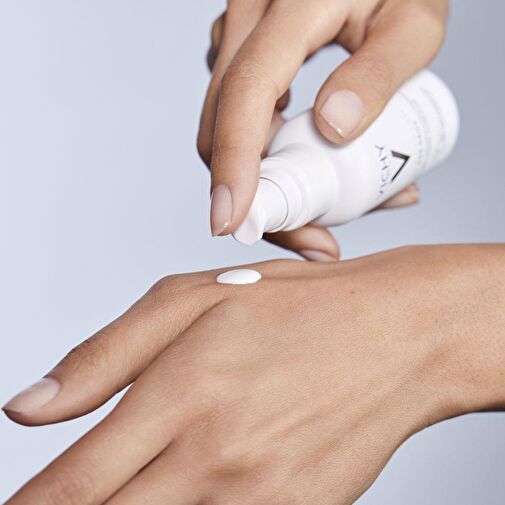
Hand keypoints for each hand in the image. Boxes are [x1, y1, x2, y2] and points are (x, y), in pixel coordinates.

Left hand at [5, 245, 504, 503]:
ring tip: (147, 475)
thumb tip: (29, 408)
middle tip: (71, 498)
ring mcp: (260, 500)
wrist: (395, 335)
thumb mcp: (194, 300)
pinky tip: (192, 484)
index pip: (71, 488)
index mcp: (182, 395)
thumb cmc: (295, 307)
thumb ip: (103, 357)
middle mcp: (215, 461)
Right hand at [198, 0, 447, 258]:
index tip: (234, 223)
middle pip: (224, 126)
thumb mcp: (413, 22)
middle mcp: (250, 18)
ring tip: (324, 206)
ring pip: (227, 126)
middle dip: (256, 194)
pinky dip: (267, 153)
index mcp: (290, 7)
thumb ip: (378, 72)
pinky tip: (308, 164)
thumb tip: (333, 129)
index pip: (246, 95)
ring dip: (265, 178)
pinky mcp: (245, 52)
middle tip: (313, 238)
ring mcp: (241, 34)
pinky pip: (240, 113)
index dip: (234, 166)